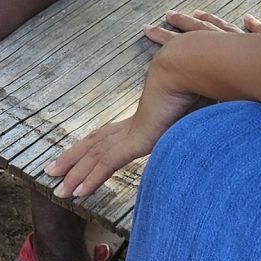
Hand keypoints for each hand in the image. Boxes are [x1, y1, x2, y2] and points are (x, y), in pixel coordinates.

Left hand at [45, 14, 260, 200]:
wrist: (196, 69)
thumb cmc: (202, 87)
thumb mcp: (198, 115)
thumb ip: (196, 126)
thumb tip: (209, 124)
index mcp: (143, 120)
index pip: (109, 136)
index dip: (92, 147)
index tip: (78, 155)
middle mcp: (132, 124)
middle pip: (94, 144)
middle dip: (72, 159)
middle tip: (51, 171)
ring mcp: (132, 131)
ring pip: (94, 156)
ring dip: (75, 173)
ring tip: (57, 189)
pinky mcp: (137, 138)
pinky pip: (108, 162)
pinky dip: (91, 177)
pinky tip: (78, 191)